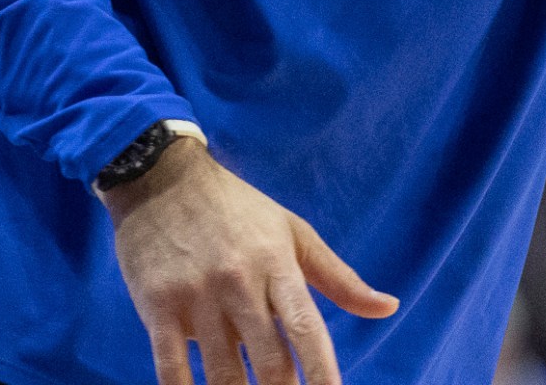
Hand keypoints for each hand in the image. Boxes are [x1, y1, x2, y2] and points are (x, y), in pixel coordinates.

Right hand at [104, 137, 398, 384]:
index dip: (322, 371)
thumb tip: (389, 308)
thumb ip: (339, 278)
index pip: (306, 328)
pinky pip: (169, 365)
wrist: (162, 179)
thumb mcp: (294, 233)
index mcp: (277, 264)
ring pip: (221, 372)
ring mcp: (195, 295)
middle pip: (268, 360)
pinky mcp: (156, 305)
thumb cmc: (238, 210)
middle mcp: (239, 282)